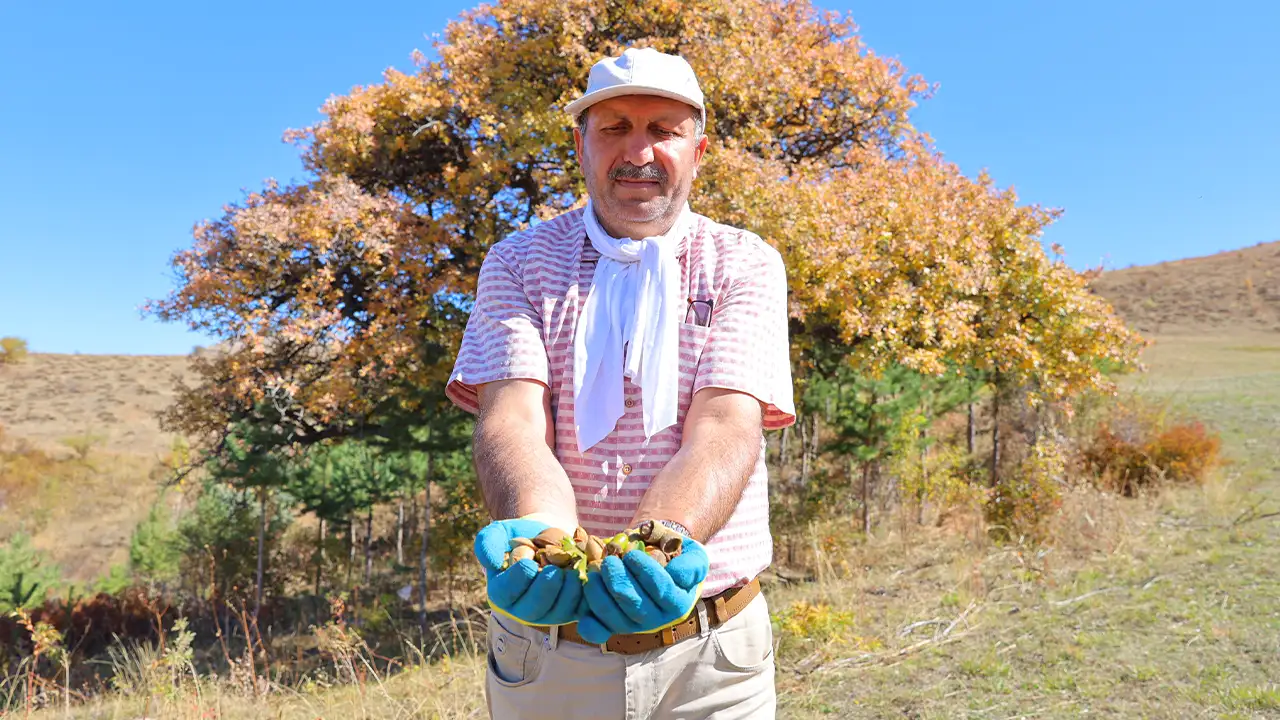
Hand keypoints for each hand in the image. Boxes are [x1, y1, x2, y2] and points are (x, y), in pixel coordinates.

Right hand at [474, 518, 583, 626]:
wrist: (548, 535)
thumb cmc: (520, 535)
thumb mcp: (499, 533)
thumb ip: (488, 543)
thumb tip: (492, 563)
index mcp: (502, 592)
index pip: (505, 594)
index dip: (517, 582)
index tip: (529, 564)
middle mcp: (522, 608)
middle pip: (532, 610)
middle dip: (545, 592)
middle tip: (555, 572)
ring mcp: (548, 613)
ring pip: (557, 614)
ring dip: (567, 595)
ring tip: (573, 575)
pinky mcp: (570, 610)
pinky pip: (578, 611)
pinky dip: (585, 597)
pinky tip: (587, 579)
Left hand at [576, 536, 708, 643]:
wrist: (660, 563)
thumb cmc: (675, 557)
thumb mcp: (693, 557)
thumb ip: (692, 565)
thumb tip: (676, 574)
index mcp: (678, 602)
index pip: (662, 591)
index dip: (646, 574)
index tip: (632, 554)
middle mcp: (658, 619)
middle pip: (637, 608)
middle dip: (619, 584)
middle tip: (608, 562)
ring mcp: (635, 625)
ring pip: (617, 619)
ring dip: (601, 598)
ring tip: (593, 574)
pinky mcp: (615, 626)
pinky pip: (602, 633)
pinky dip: (592, 628)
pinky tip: (583, 617)